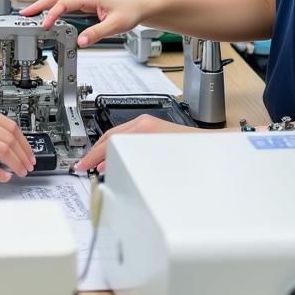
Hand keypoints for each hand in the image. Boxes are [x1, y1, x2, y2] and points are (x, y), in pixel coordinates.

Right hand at [21, 0, 147, 46]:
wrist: (140, 6)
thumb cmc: (130, 11)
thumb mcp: (116, 25)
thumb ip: (97, 33)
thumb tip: (80, 41)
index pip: (64, 3)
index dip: (52, 13)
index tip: (44, 25)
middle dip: (38, 4)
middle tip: (24, 14)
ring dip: (44, 5)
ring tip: (30, 14)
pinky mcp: (85, 4)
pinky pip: (65, 3)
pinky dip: (53, 8)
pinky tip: (48, 15)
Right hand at [75, 115, 197, 172]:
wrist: (212, 151)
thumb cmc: (190, 157)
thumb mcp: (153, 163)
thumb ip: (127, 165)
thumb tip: (110, 171)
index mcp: (141, 128)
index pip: (108, 142)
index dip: (92, 156)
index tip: (82, 165)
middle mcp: (144, 123)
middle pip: (110, 135)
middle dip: (95, 152)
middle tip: (84, 165)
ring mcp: (150, 124)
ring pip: (118, 135)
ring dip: (106, 150)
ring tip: (97, 165)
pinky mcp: (155, 129)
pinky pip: (129, 137)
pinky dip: (118, 148)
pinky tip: (118, 159)